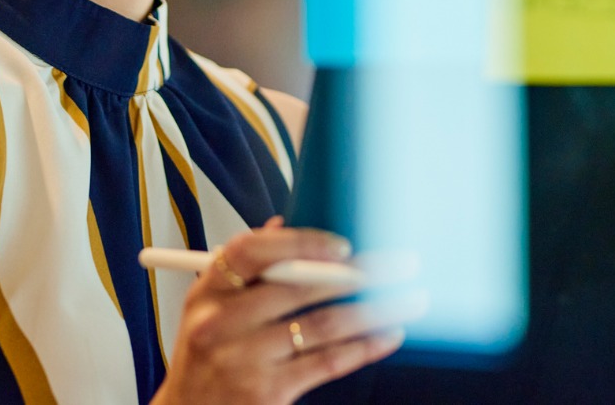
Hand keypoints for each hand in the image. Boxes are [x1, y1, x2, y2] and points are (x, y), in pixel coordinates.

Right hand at [151, 219, 421, 404]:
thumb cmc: (207, 356)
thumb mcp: (211, 308)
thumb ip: (247, 269)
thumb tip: (284, 225)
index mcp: (208, 290)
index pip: (252, 251)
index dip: (300, 242)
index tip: (344, 245)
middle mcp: (221, 322)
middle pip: (299, 286)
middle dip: (359, 273)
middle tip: (400, 265)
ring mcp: (243, 359)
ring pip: (321, 325)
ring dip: (372, 311)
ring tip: (407, 300)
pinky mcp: (265, 392)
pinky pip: (325, 362)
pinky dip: (362, 347)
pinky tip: (387, 335)